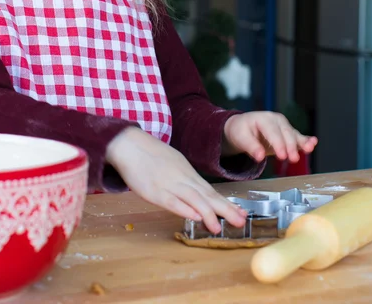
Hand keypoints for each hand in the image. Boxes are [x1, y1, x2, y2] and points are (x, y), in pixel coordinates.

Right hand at [106, 127, 246, 233]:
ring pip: (192, 199)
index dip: (226, 203)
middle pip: (206, 196)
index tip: (242, 213)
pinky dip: (183, 209)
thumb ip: (185, 179)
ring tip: (218, 227)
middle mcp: (182, 179)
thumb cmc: (150, 155)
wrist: (129, 144)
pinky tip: (194, 217)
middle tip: (241, 221)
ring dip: (207, 213)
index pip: (210, 191)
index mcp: (187, 173)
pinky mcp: (153, 191)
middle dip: (225, 209)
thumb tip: (199, 194)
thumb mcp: (173, 164)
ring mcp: (168, 184)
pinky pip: (171, 201)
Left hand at [222, 112, 317, 162]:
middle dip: (290, 146)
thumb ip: (251, 147)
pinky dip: (306, 140)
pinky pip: (298, 136)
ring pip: (294, 134)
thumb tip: (259, 157)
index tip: (282, 156)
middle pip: (285, 132)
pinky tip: (313, 143)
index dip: (278, 143)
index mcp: (263, 118)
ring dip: (301, 143)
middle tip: (293, 159)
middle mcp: (276, 120)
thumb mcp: (241, 138)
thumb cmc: (241, 131)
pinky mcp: (288, 134)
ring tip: (308, 149)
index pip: (272, 131)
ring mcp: (284, 126)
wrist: (242, 127)